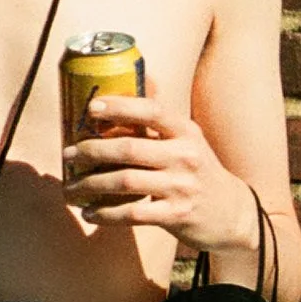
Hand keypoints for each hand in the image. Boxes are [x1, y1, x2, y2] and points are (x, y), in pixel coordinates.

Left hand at [61, 79, 259, 256]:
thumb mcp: (187, 141)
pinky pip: (132, 213)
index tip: (90, 108)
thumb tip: (129, 86)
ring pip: (124, 181)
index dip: (119, 107)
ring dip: (89, 184)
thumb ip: (159, 121)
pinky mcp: (177, 216)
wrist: (232, 214)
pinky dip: (106, 213)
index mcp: (186, 132)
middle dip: (91, 151)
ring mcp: (182, 187)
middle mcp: (185, 156)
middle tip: (67, 155)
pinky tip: (90, 213)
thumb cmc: (197, 171)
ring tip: (71, 188)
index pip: (151, 111)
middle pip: (128, 148)